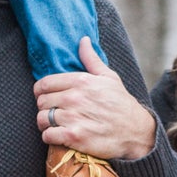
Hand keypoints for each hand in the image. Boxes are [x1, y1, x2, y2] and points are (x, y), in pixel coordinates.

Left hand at [35, 38, 156, 161]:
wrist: (136, 131)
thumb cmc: (121, 104)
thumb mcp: (109, 77)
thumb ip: (91, 59)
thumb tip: (83, 40)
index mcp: (81, 81)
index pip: (45, 83)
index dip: (40, 91)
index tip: (45, 96)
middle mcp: (75, 98)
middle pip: (42, 101)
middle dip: (45, 107)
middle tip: (53, 112)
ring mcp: (74, 118)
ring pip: (42, 119)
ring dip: (46, 123)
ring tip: (55, 125)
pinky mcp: (74, 137)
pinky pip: (48, 135)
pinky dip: (50, 137)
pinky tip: (58, 136)